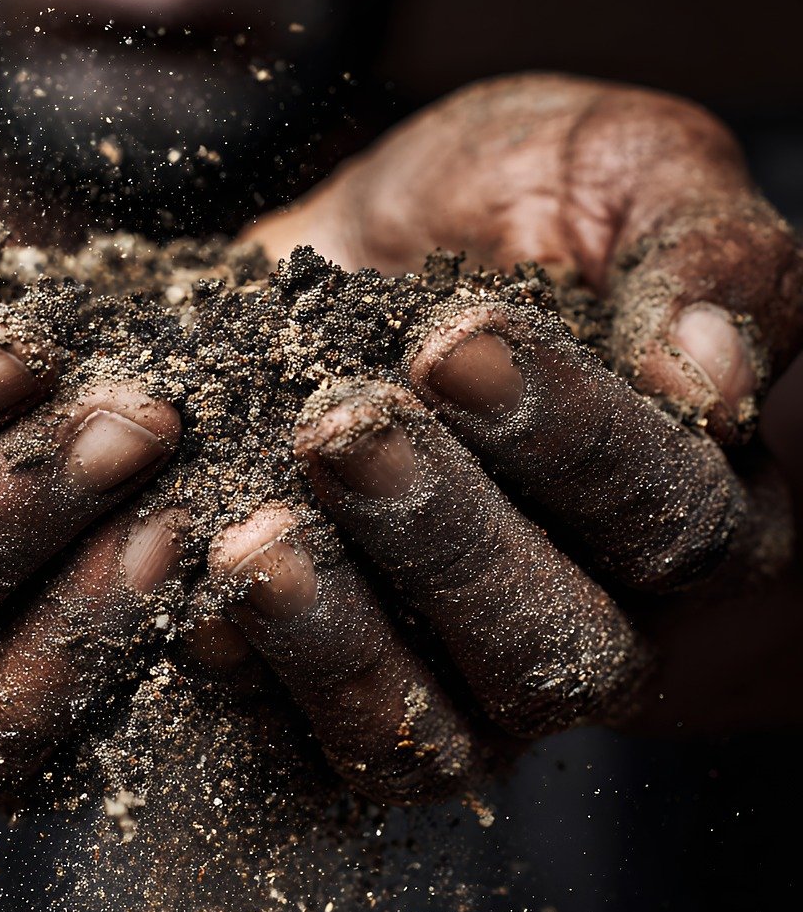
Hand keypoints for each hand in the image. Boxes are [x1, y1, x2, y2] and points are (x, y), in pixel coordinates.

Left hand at [205, 74, 802, 801]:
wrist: (363, 251)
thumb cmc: (508, 206)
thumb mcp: (621, 172)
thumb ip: (700, 254)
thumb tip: (717, 376)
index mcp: (692, 503)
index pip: (669, 516)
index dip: (568, 441)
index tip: (452, 345)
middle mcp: (596, 618)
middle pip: (551, 643)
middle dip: (439, 536)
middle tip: (339, 432)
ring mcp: (468, 678)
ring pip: (430, 725)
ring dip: (338, 637)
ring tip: (255, 539)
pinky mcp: (356, 692)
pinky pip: (310, 739)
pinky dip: (251, 677)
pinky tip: (194, 601)